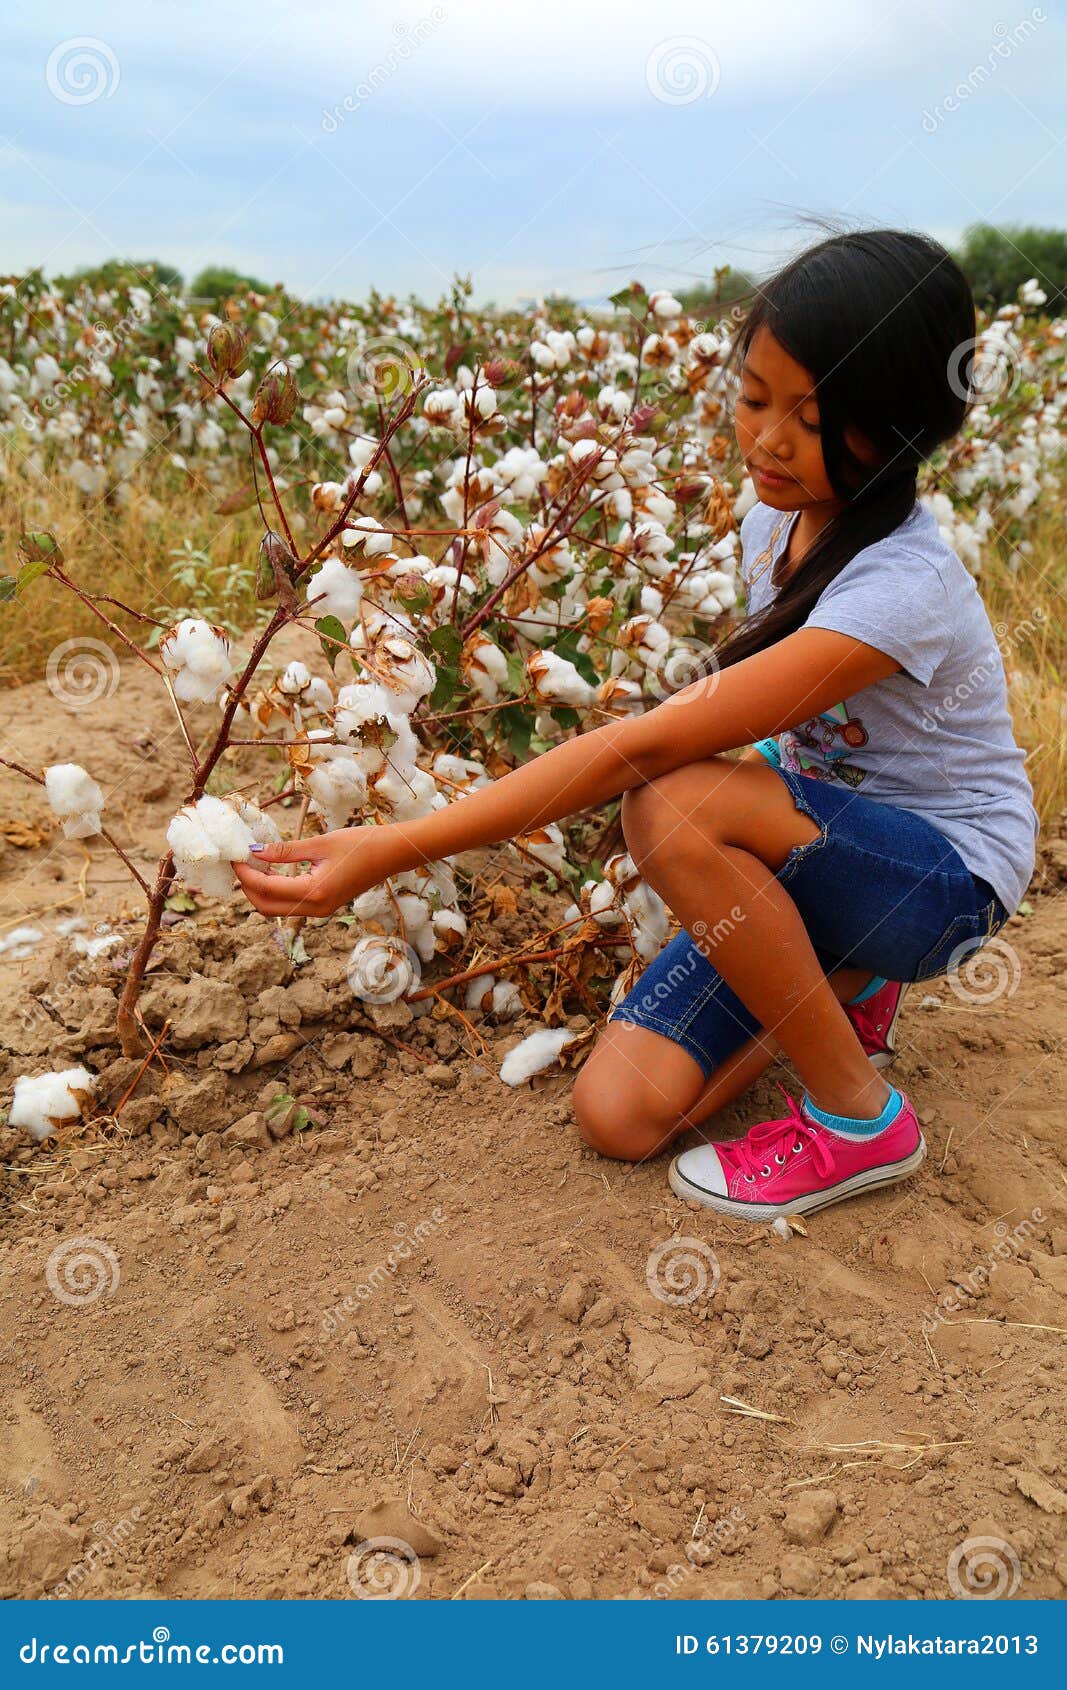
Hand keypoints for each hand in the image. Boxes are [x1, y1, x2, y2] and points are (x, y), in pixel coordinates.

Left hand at [233, 825, 390, 918]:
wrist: (393, 854)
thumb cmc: (361, 844)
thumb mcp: (320, 843)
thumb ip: (285, 850)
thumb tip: (254, 852)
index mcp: (314, 892)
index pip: (264, 888)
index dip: (244, 873)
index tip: (234, 856)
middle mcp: (316, 909)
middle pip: (265, 907)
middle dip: (247, 887)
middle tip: (240, 861)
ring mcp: (320, 911)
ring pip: (276, 909)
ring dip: (260, 890)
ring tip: (255, 862)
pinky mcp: (324, 906)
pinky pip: (290, 905)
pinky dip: (275, 890)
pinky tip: (273, 869)